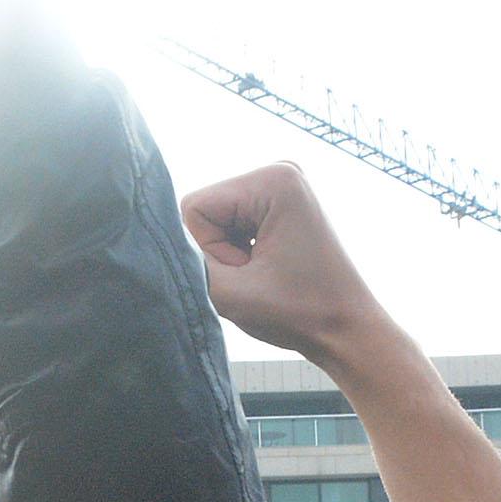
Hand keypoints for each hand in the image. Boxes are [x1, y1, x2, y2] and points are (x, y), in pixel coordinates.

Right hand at [181, 164, 393, 367]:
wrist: (346, 331)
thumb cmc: (301, 314)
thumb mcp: (230, 294)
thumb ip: (186, 265)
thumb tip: (155, 247)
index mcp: (273, 179)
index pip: (194, 208)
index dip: (208, 251)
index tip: (248, 272)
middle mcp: (278, 170)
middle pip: (205, 211)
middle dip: (220, 252)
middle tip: (258, 277)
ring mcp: (280, 186)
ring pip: (215, 222)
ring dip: (229, 256)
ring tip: (265, 275)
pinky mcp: (279, 205)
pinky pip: (232, 226)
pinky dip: (240, 253)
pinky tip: (268, 269)